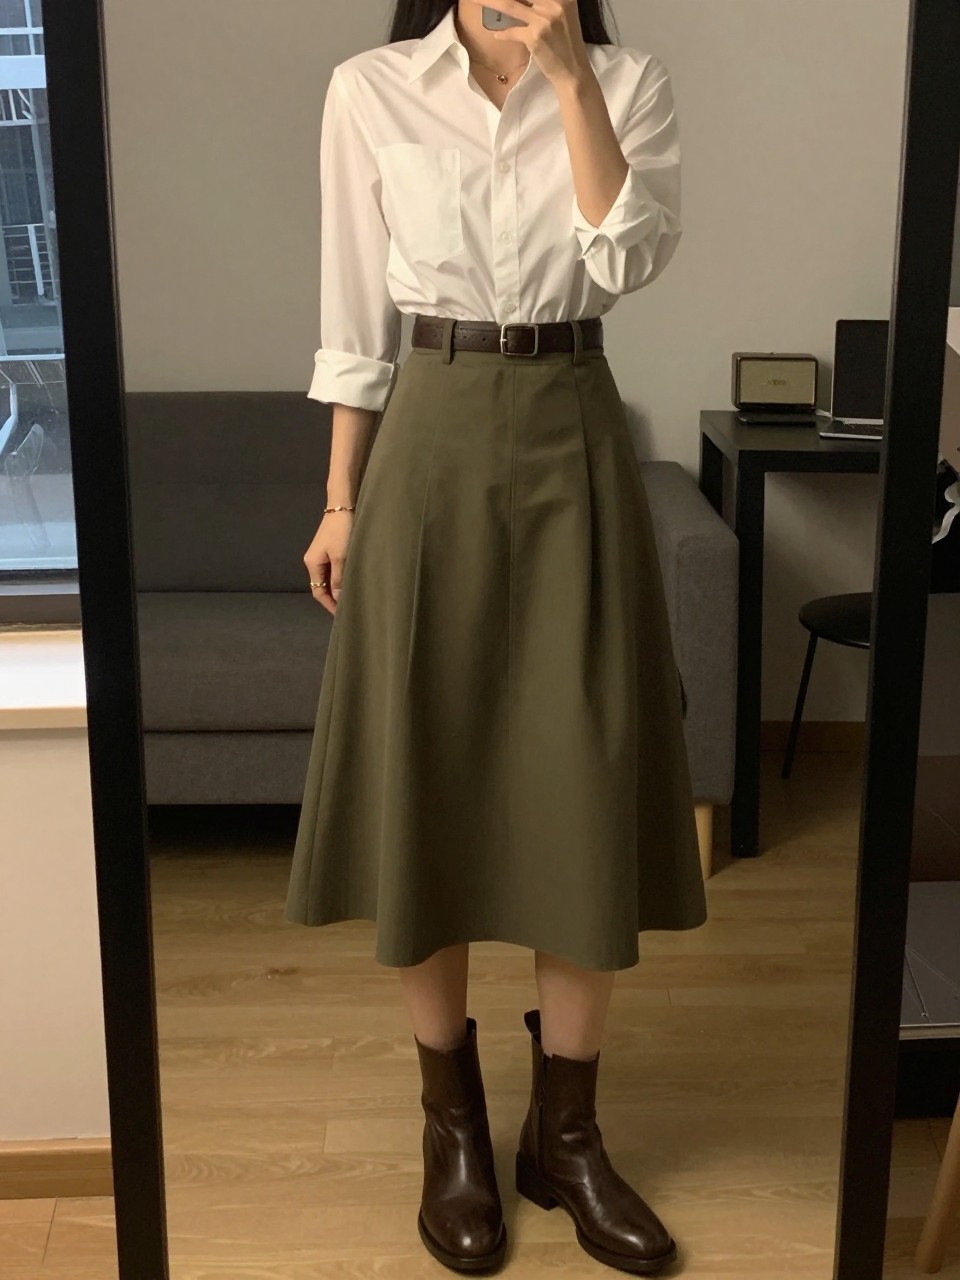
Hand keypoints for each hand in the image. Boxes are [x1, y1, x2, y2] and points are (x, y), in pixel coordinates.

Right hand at [304, 511, 354, 614]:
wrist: (342, 506)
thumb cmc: (342, 531)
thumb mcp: (341, 557)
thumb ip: (339, 579)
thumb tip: (338, 598)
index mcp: (312, 563)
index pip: (318, 591)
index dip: (329, 604)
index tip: (341, 615)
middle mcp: (314, 560)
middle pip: (322, 586)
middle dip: (333, 598)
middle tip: (349, 608)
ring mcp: (321, 554)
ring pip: (329, 578)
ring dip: (338, 588)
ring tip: (351, 598)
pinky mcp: (330, 549)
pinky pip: (333, 569)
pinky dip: (341, 578)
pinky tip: (350, 582)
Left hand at [470, 0, 591, 87]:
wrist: (573, 71)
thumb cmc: (566, 43)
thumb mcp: (560, 14)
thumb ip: (542, 3)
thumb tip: (520, 1)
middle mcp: (555, 2)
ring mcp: (544, 19)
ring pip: (510, 5)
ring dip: (489, 2)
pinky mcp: (535, 36)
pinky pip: (512, 31)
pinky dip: (503, 33)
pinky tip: (497, 34)